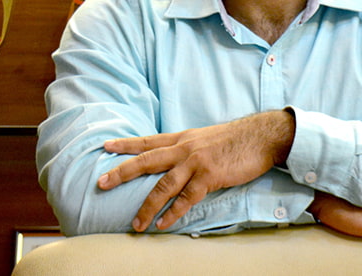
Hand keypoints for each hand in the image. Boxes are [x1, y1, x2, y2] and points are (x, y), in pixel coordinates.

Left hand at [98, 110, 294, 231]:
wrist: (260, 136)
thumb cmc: (235, 139)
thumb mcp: (205, 138)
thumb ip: (187, 148)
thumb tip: (173, 159)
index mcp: (182, 138)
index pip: (148, 141)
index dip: (126, 144)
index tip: (105, 145)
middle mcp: (184, 148)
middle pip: (146, 161)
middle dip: (122, 172)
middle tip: (101, 183)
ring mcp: (196, 162)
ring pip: (163, 185)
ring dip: (148, 206)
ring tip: (136, 224)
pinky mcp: (209, 176)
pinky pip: (186, 198)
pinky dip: (173, 213)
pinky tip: (163, 224)